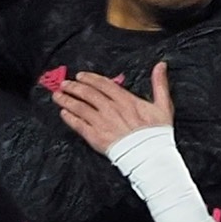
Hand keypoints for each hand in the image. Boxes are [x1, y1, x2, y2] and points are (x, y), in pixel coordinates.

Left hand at [55, 63, 173, 157]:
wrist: (150, 156)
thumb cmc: (157, 133)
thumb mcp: (163, 105)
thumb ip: (159, 84)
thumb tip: (161, 66)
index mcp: (125, 100)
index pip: (103, 84)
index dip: (90, 78)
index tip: (81, 76)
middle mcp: (111, 109)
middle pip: (88, 94)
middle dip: (74, 87)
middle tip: (64, 83)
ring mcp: (102, 123)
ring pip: (80, 108)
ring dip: (67, 100)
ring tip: (57, 95)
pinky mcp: (96, 137)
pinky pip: (79, 125)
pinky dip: (70, 118)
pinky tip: (63, 114)